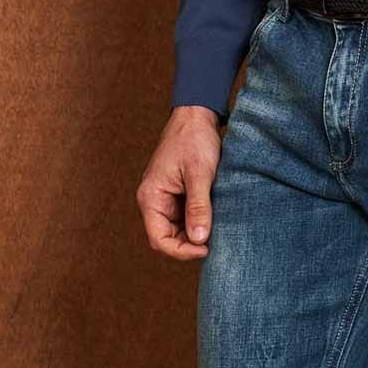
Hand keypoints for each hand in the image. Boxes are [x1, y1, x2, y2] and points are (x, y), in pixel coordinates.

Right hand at [136, 106, 221, 260]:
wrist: (196, 116)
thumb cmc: (194, 139)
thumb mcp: (200, 174)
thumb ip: (199, 208)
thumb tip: (199, 240)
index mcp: (150, 197)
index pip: (159, 240)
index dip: (181, 251)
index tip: (206, 249)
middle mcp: (153, 202)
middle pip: (167, 240)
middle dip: (189, 246)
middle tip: (215, 242)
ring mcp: (165, 201)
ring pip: (178, 233)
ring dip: (195, 236)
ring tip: (217, 230)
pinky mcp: (177, 198)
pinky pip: (185, 221)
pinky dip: (199, 225)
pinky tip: (214, 221)